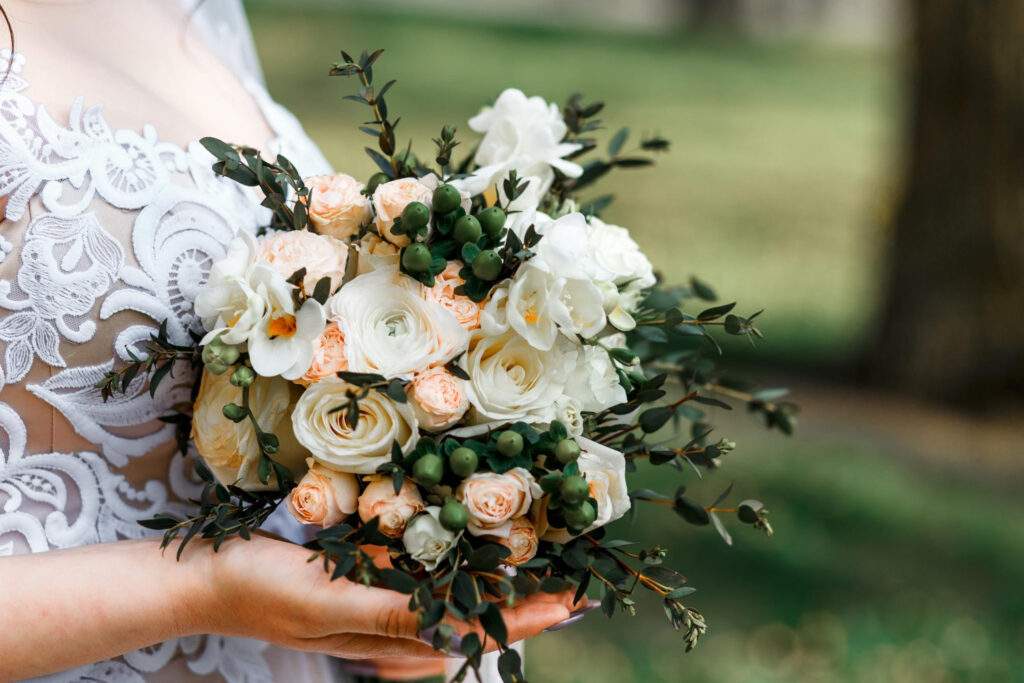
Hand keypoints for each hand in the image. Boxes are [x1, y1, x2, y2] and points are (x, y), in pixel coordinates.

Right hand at [200, 533, 576, 659]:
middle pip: (476, 617)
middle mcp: (397, 624)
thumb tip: (458, 630)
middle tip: (576, 581)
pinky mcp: (369, 578)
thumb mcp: (330, 603)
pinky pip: (426, 577)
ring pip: (457, 599)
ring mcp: (383, 602)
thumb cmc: (263, 590)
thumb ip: (392, 616)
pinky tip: (478, 551)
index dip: (528, 617)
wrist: (208, 579)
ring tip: (546, 565)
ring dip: (501, 585)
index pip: (476, 631)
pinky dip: (461, 567)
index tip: (572, 599)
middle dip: (528, 602)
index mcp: (393, 637)